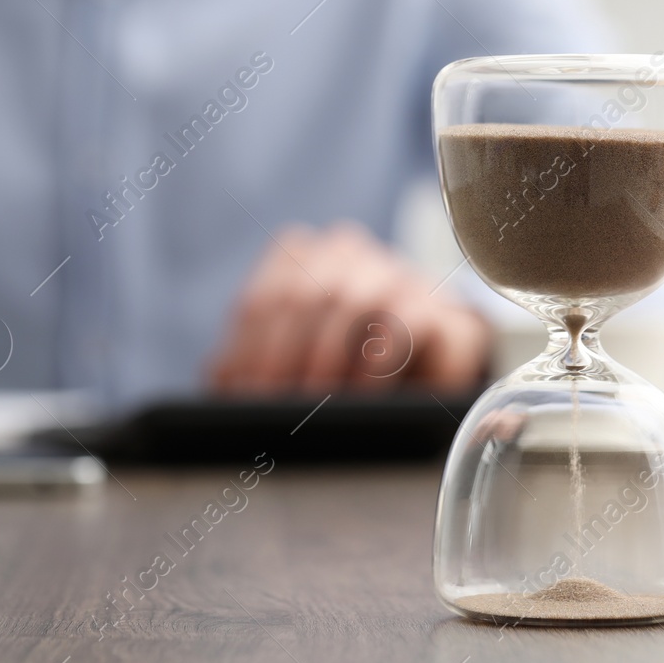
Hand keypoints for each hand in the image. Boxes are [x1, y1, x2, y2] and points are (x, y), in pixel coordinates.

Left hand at [208, 222, 490, 393]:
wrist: (428, 369)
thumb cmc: (342, 367)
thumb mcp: (289, 361)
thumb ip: (252, 363)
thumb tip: (219, 387)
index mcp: (302, 255)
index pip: (264, 299)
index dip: (249, 352)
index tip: (243, 398)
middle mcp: (349, 252)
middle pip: (305, 296)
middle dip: (284, 359)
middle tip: (276, 410)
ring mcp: (399, 274)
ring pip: (352, 299)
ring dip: (326, 359)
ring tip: (315, 406)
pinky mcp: (444, 310)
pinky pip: (406, 324)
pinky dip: (377, 364)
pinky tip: (363, 398)